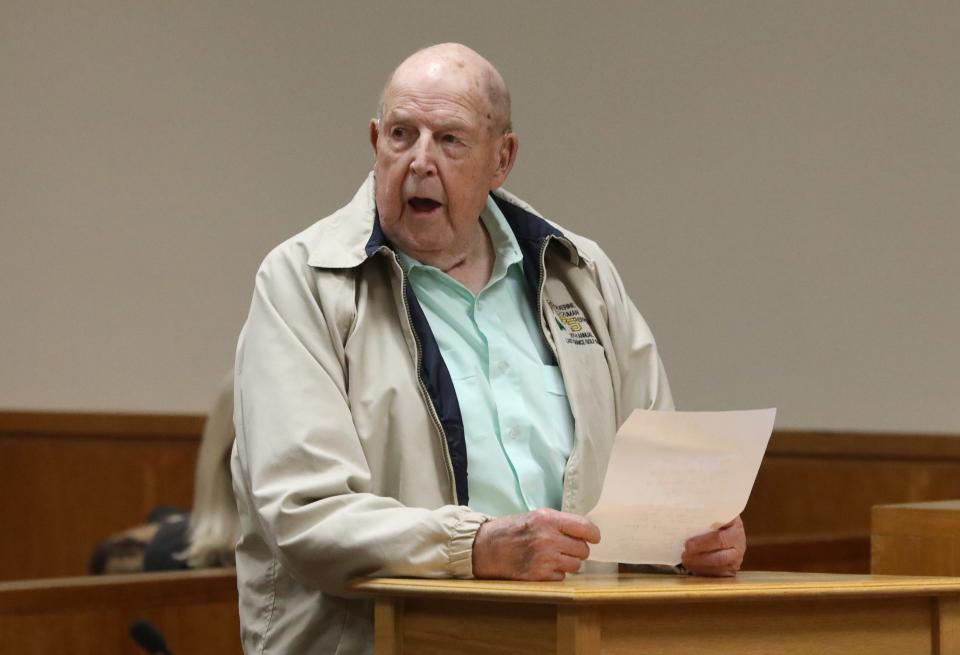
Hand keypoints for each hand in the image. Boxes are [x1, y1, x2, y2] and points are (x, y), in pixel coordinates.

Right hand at [472, 508, 600, 580]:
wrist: (485, 547)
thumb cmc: (510, 530)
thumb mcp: (535, 516)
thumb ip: (558, 523)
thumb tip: (583, 531)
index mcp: (548, 519)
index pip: (585, 527)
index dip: (593, 534)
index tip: (594, 537)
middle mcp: (548, 539)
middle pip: (583, 550)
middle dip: (578, 550)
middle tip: (567, 548)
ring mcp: (544, 559)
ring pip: (575, 566)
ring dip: (569, 563)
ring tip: (555, 558)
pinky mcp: (539, 576)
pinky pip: (561, 577)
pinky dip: (556, 573)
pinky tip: (543, 566)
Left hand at [681, 515, 745, 576]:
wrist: (725, 523)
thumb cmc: (714, 516)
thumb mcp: (712, 510)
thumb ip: (702, 514)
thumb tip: (683, 514)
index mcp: (735, 527)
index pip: (720, 538)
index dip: (703, 543)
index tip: (688, 544)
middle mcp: (739, 544)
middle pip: (720, 557)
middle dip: (699, 558)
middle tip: (684, 554)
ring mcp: (737, 558)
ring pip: (719, 567)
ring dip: (699, 565)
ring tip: (685, 560)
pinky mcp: (732, 569)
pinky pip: (718, 574)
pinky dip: (703, 571)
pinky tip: (692, 566)